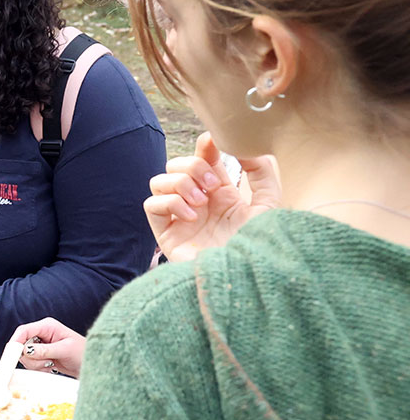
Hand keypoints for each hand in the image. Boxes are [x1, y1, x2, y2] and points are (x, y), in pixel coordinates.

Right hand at [11, 318, 84, 377]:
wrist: (93, 364)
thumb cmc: (83, 353)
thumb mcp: (65, 350)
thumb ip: (44, 350)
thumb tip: (26, 350)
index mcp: (47, 326)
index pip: (24, 330)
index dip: (15, 342)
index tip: (12, 355)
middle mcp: (41, 334)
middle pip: (21, 345)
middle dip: (31, 357)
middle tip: (46, 362)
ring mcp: (40, 345)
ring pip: (25, 357)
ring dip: (36, 364)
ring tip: (51, 364)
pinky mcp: (41, 356)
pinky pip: (31, 364)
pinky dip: (38, 369)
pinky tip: (50, 368)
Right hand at [144, 132, 280, 262]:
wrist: (245, 277)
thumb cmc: (259, 245)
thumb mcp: (268, 204)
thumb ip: (261, 172)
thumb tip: (243, 147)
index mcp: (221, 193)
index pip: (203, 158)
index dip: (204, 146)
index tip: (213, 141)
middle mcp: (197, 202)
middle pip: (176, 165)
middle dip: (192, 166)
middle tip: (212, 185)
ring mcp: (179, 217)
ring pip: (159, 181)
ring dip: (180, 184)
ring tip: (201, 203)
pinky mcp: (166, 234)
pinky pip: (152, 205)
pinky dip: (169, 203)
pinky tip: (191, 216)